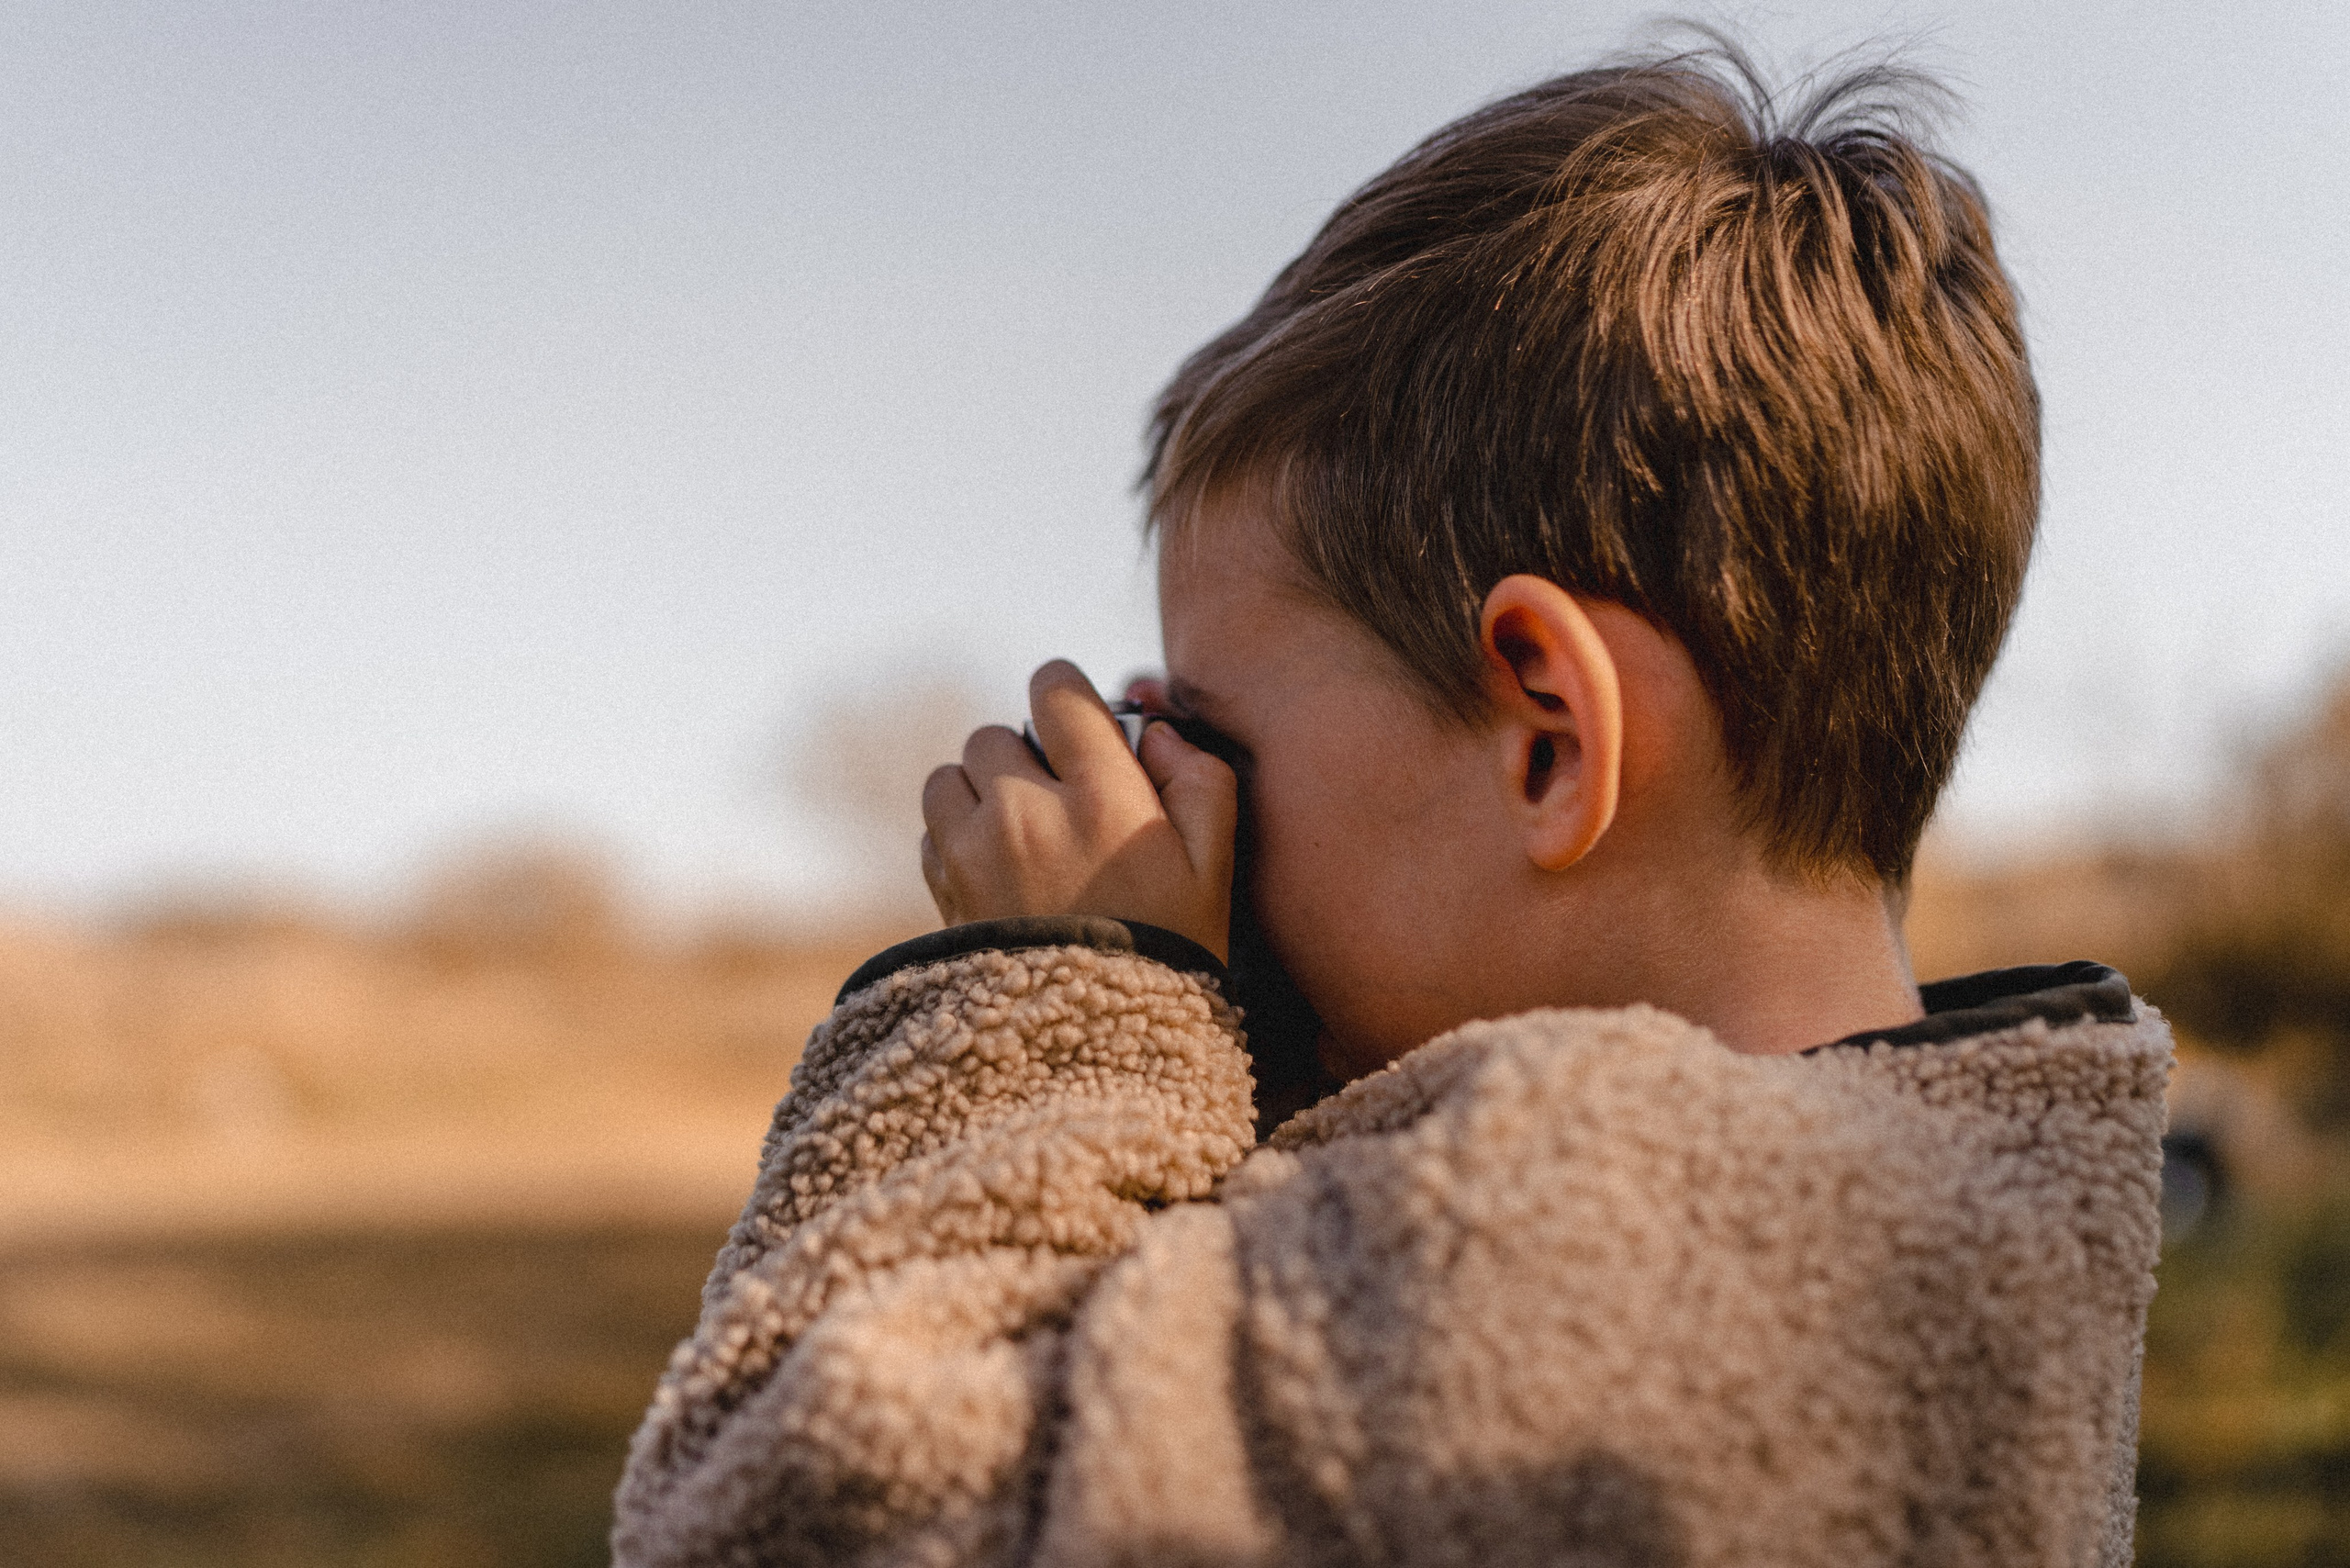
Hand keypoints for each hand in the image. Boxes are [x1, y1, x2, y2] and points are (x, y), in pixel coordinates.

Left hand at [920, 660, 1236, 960]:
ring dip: (981, 793)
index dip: (1068, 696)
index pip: (1055, 689)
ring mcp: (973, 850)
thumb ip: (1201, 781)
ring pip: (951, 775)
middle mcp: (1026, 810)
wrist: (1096, 1053)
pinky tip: (999, 876)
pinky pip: (932, 831)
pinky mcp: (942, 890)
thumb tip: (1158, 731)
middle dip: (1026, 758)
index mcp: (1100, 795)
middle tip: (1063, 804)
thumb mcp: (1215, 870)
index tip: (1081, 728)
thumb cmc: (1171, 956)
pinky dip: (957, 839)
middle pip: (997, 734)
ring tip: (1022, 837)